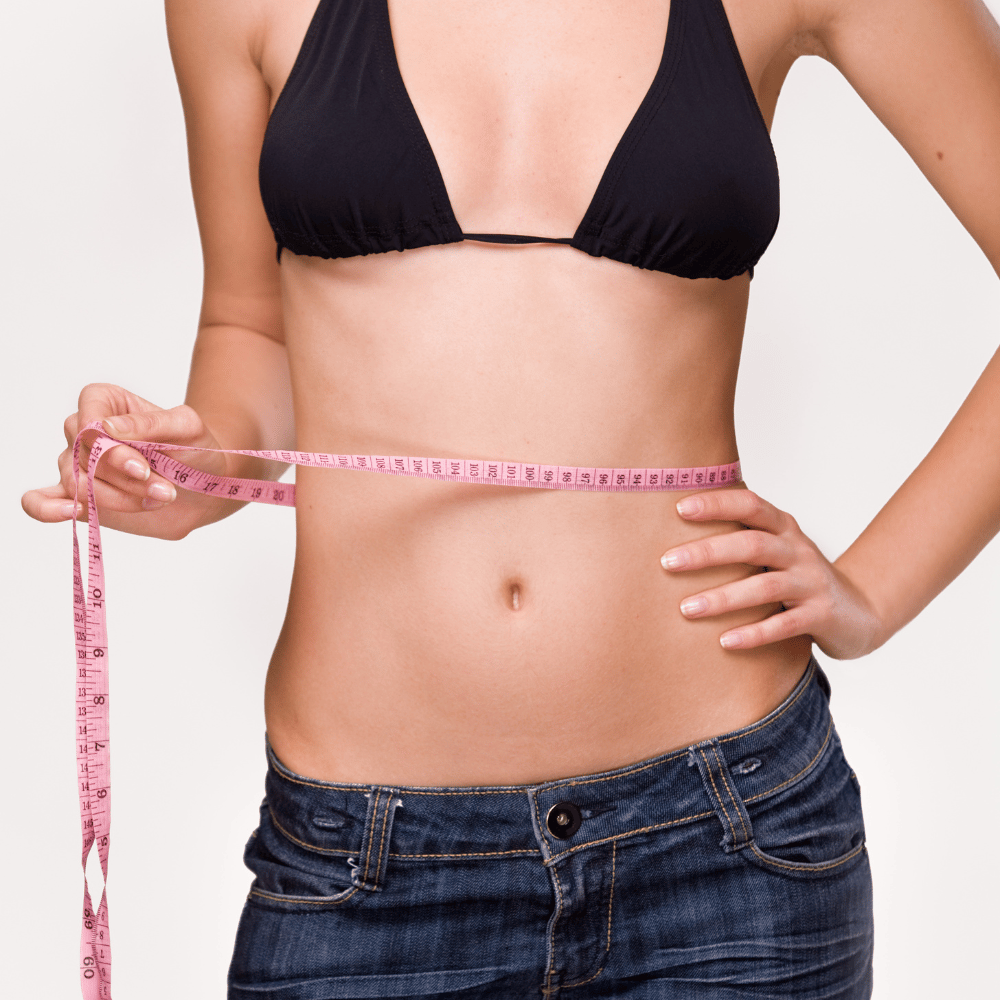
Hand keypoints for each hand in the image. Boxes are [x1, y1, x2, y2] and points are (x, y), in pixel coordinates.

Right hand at [21, 383, 234, 539]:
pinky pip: (40, 501)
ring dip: (119, 498)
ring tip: (158, 499)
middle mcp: (83, 432)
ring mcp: (79, 465)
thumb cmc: (195, 449)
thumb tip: (106, 427)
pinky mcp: (80, 497)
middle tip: (165, 490)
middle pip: (84, 456)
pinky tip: (71, 511)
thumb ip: (151, 423)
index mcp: (105, 403)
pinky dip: (47, 508)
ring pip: (77, 483)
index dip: (110, 448)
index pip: (88, 420)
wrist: (206, 486)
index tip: (143, 467)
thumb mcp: (187, 428)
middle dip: (125, 479)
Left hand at [660, 489, 884, 659]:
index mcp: (784, 528)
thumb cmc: (799, 577)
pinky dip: (754, 633)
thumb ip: (740, 538)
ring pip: (765, 586)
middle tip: (667, 562)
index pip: (750, 505)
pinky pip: (784, 625)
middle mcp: (798, 550)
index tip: (680, 508)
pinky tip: (725, 641)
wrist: (861, 612)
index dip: (717, 504)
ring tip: (686, 608)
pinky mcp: (821, 616)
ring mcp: (812, 583)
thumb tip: (674, 532)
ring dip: (723, 598)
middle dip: (708, 552)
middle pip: (752, 544)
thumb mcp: (775, 550)